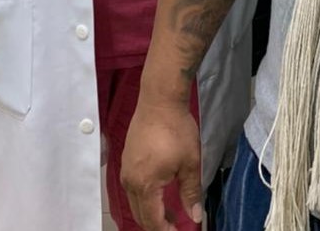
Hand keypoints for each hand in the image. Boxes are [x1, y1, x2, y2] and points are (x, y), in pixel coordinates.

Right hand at [121, 97, 202, 230]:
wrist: (159, 101)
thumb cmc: (177, 130)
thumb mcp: (190, 163)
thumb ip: (191, 192)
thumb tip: (195, 216)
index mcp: (145, 186)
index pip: (152, 221)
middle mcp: (129, 182)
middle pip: (140, 215)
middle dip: (157, 225)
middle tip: (176, 224)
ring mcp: (125, 171)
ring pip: (134, 202)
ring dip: (150, 211)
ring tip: (170, 211)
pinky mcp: (125, 161)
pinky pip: (132, 188)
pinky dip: (144, 197)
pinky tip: (158, 192)